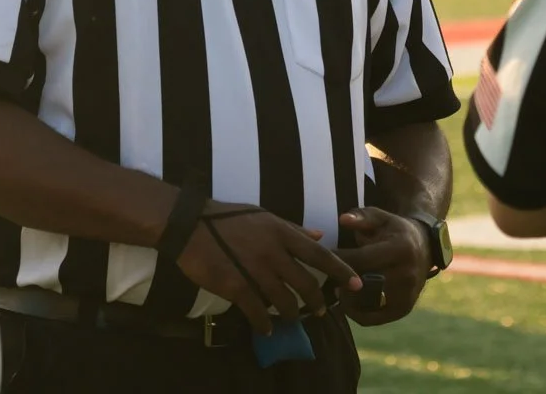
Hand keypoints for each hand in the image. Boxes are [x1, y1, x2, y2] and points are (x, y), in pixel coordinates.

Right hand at [173, 199, 361, 335]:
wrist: (189, 224)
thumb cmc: (227, 218)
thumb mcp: (263, 216)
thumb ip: (293, 229)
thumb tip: (320, 235)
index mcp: (281, 232)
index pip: (319, 254)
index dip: (340, 271)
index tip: (356, 284)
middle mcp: (273, 251)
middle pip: (305, 283)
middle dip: (316, 301)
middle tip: (321, 311)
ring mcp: (254, 270)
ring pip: (283, 301)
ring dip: (291, 314)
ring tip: (292, 319)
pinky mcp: (235, 286)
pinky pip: (257, 312)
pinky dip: (263, 323)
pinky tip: (265, 328)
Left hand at [334, 206, 430, 325]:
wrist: (424, 249)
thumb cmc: (395, 231)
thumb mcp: (382, 218)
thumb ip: (361, 217)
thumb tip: (343, 220)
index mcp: (400, 249)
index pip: (362, 259)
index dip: (338, 259)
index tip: (322, 256)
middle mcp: (406, 274)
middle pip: (363, 283)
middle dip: (341, 280)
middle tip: (325, 276)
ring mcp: (407, 295)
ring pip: (366, 304)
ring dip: (347, 299)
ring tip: (336, 289)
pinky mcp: (403, 309)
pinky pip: (374, 318)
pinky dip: (357, 313)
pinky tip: (347, 301)